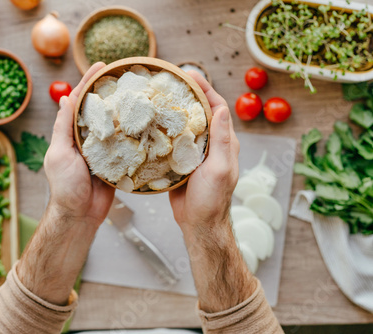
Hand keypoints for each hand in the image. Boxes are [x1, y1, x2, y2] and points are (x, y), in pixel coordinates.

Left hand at [18, 63, 115, 305]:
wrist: (80, 215)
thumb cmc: (65, 185)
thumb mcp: (59, 152)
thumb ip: (63, 126)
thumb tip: (64, 98)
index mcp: (71, 133)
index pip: (80, 101)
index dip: (89, 82)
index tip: (101, 65)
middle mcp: (87, 138)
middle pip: (99, 109)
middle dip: (110, 91)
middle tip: (125, 76)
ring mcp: (102, 150)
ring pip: (115, 125)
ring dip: (124, 110)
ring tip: (138, 93)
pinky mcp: (116, 162)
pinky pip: (125, 144)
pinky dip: (133, 133)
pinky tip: (144, 121)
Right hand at [169, 71, 239, 232]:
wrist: (198, 224)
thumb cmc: (212, 199)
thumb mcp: (220, 168)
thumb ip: (222, 140)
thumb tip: (222, 108)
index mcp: (225, 142)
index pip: (217, 107)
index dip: (205, 88)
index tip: (189, 74)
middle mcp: (211, 143)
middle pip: (200, 111)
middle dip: (187, 93)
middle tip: (169, 80)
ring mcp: (195, 152)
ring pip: (185, 124)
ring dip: (174, 109)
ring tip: (158, 96)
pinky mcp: (181, 161)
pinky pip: (173, 140)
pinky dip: (164, 128)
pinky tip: (151, 123)